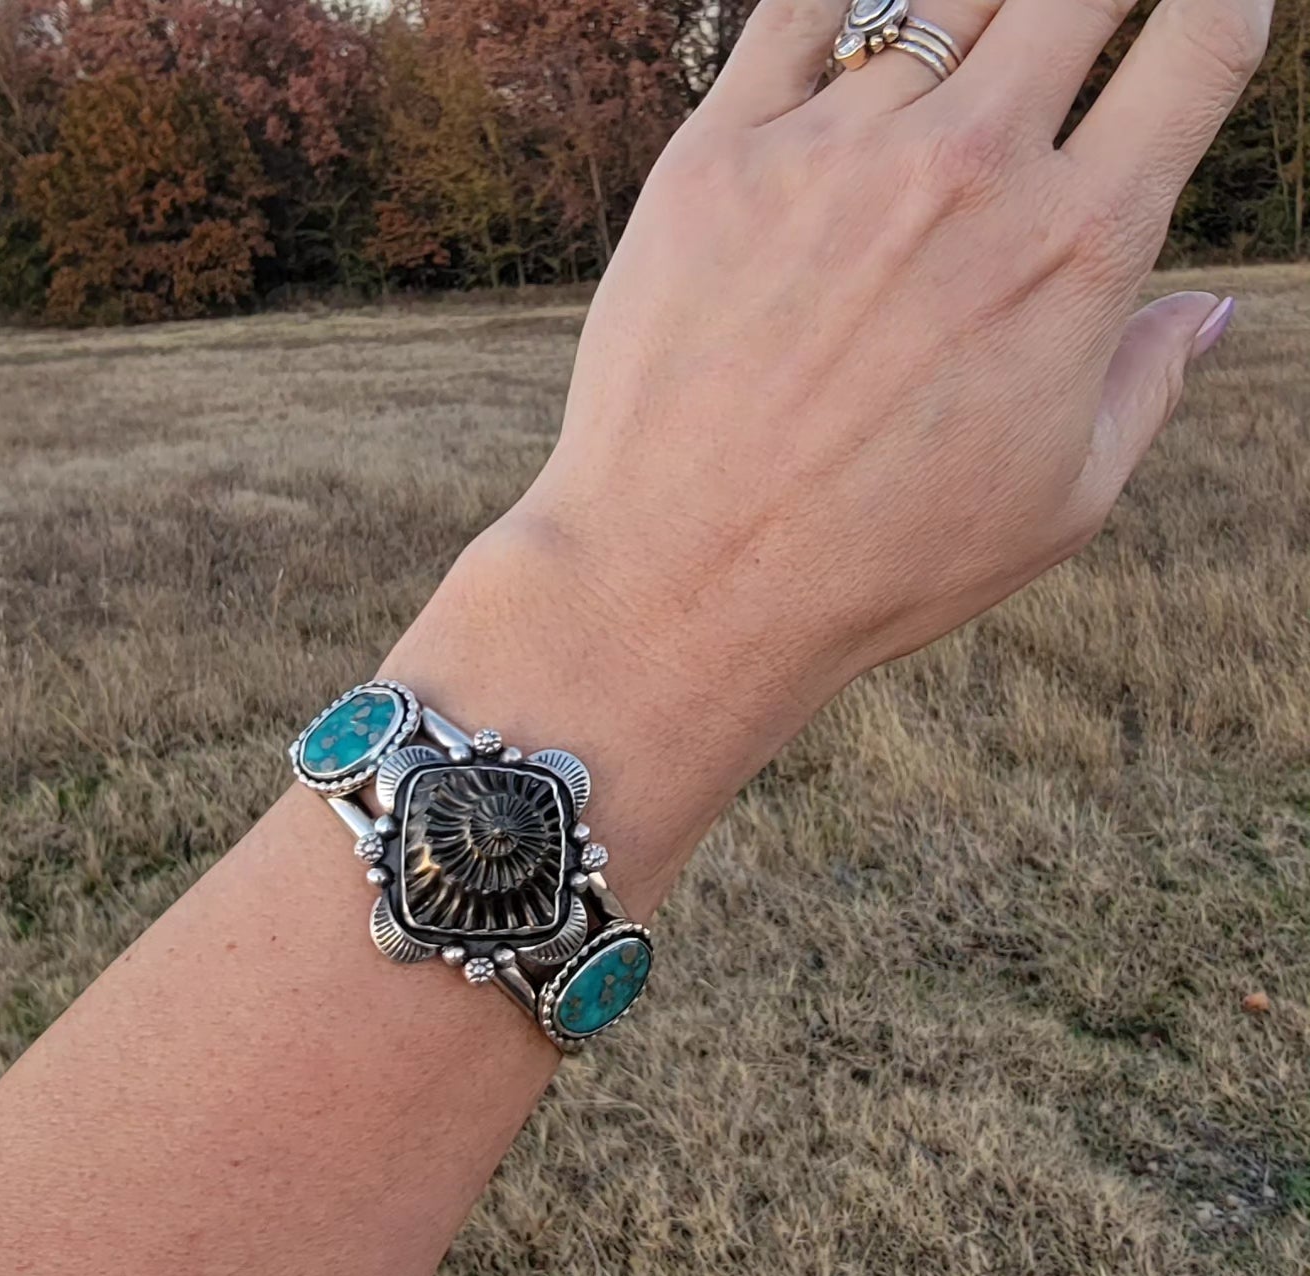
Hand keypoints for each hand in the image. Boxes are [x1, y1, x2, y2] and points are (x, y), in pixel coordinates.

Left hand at [515, 0, 1261, 738]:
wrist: (687, 582)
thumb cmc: (880, 565)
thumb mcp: (1058, 506)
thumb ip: (1146, 386)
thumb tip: (1212, 311)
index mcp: (1075, 248)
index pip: (1202, 44)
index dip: (1223, 7)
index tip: (1203, 19)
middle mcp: (967, 171)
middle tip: (1075, 35)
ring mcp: (836, 151)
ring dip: (978, 11)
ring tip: (966, 64)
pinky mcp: (719, 156)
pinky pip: (799, 11)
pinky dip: (845, 7)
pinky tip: (860, 34)